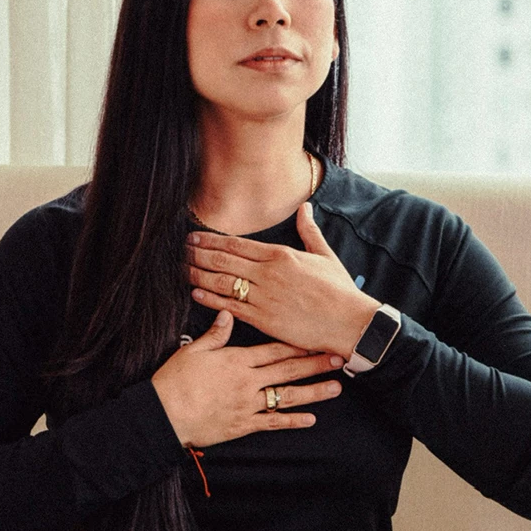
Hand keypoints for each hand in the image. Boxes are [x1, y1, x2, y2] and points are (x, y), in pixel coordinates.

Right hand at [151, 310, 343, 447]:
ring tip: (336, 388)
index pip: (274, 348)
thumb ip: (215, 333)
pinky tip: (311, 419)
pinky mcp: (243, 425)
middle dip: (315, 363)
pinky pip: (274, 423)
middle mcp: (248, 381)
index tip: (317, 335)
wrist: (164, 414)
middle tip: (339, 357)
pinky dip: (293, 421)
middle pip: (288, 369)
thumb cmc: (175, 380)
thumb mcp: (193, 350)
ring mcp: (248, 404)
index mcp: (237, 360)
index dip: (298, 341)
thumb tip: (228, 311)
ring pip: (287, 396)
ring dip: (313, 391)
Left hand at [187, 203, 379, 357]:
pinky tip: (196, 293)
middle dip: (199, 253)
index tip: (195, 236)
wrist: (349, 322)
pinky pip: (230, 306)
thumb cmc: (339, 291)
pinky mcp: (263, 319)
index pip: (237, 244)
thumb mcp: (325, 255)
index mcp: (281, 255)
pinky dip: (210, 299)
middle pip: (224, 260)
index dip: (212, 239)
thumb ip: (309, 231)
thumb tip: (305, 207)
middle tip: (181, 250)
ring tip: (182, 268)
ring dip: (199, 274)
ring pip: (222, 282)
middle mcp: (268, 273)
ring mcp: (264, 297)